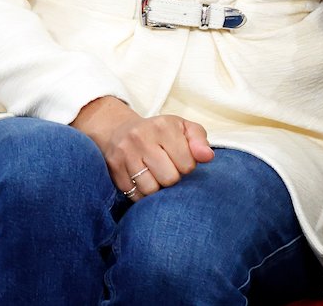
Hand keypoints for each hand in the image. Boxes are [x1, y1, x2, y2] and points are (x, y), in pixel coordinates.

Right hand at [71, 96, 214, 200]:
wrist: (120, 131)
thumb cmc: (160, 132)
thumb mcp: (183, 128)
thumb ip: (199, 141)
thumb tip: (208, 157)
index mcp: (163, 126)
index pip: (187, 163)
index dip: (188, 166)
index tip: (182, 160)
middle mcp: (142, 138)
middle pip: (169, 178)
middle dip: (173, 178)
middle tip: (169, 169)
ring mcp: (125, 154)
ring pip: (151, 189)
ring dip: (157, 188)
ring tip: (156, 175)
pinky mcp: (114, 170)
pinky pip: (134, 195)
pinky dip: (142, 194)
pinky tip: (143, 180)